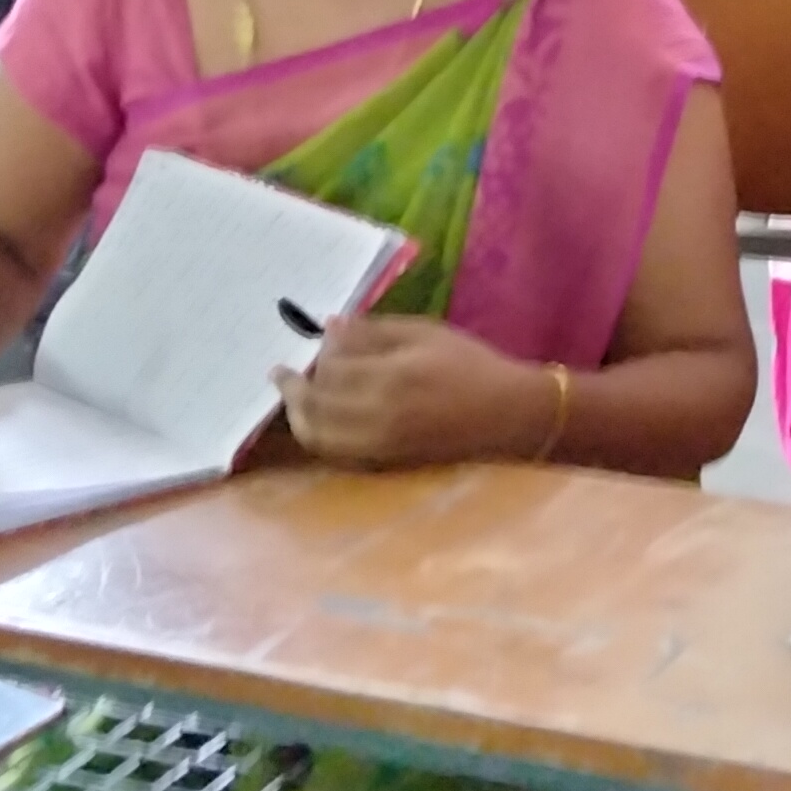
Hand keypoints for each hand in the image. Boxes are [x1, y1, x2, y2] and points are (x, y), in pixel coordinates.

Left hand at [275, 311, 529, 469]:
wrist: (509, 416)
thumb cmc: (471, 366)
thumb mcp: (425, 334)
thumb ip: (374, 331)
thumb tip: (329, 327)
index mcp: (391, 377)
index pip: (330, 369)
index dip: (316, 357)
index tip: (313, 345)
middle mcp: (379, 416)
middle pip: (315, 407)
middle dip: (294, 389)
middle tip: (281, 374)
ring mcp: (380, 445)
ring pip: (319, 436)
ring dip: (300, 416)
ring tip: (293, 398)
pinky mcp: (385, 463)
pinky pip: (336, 453)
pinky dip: (319, 436)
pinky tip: (318, 419)